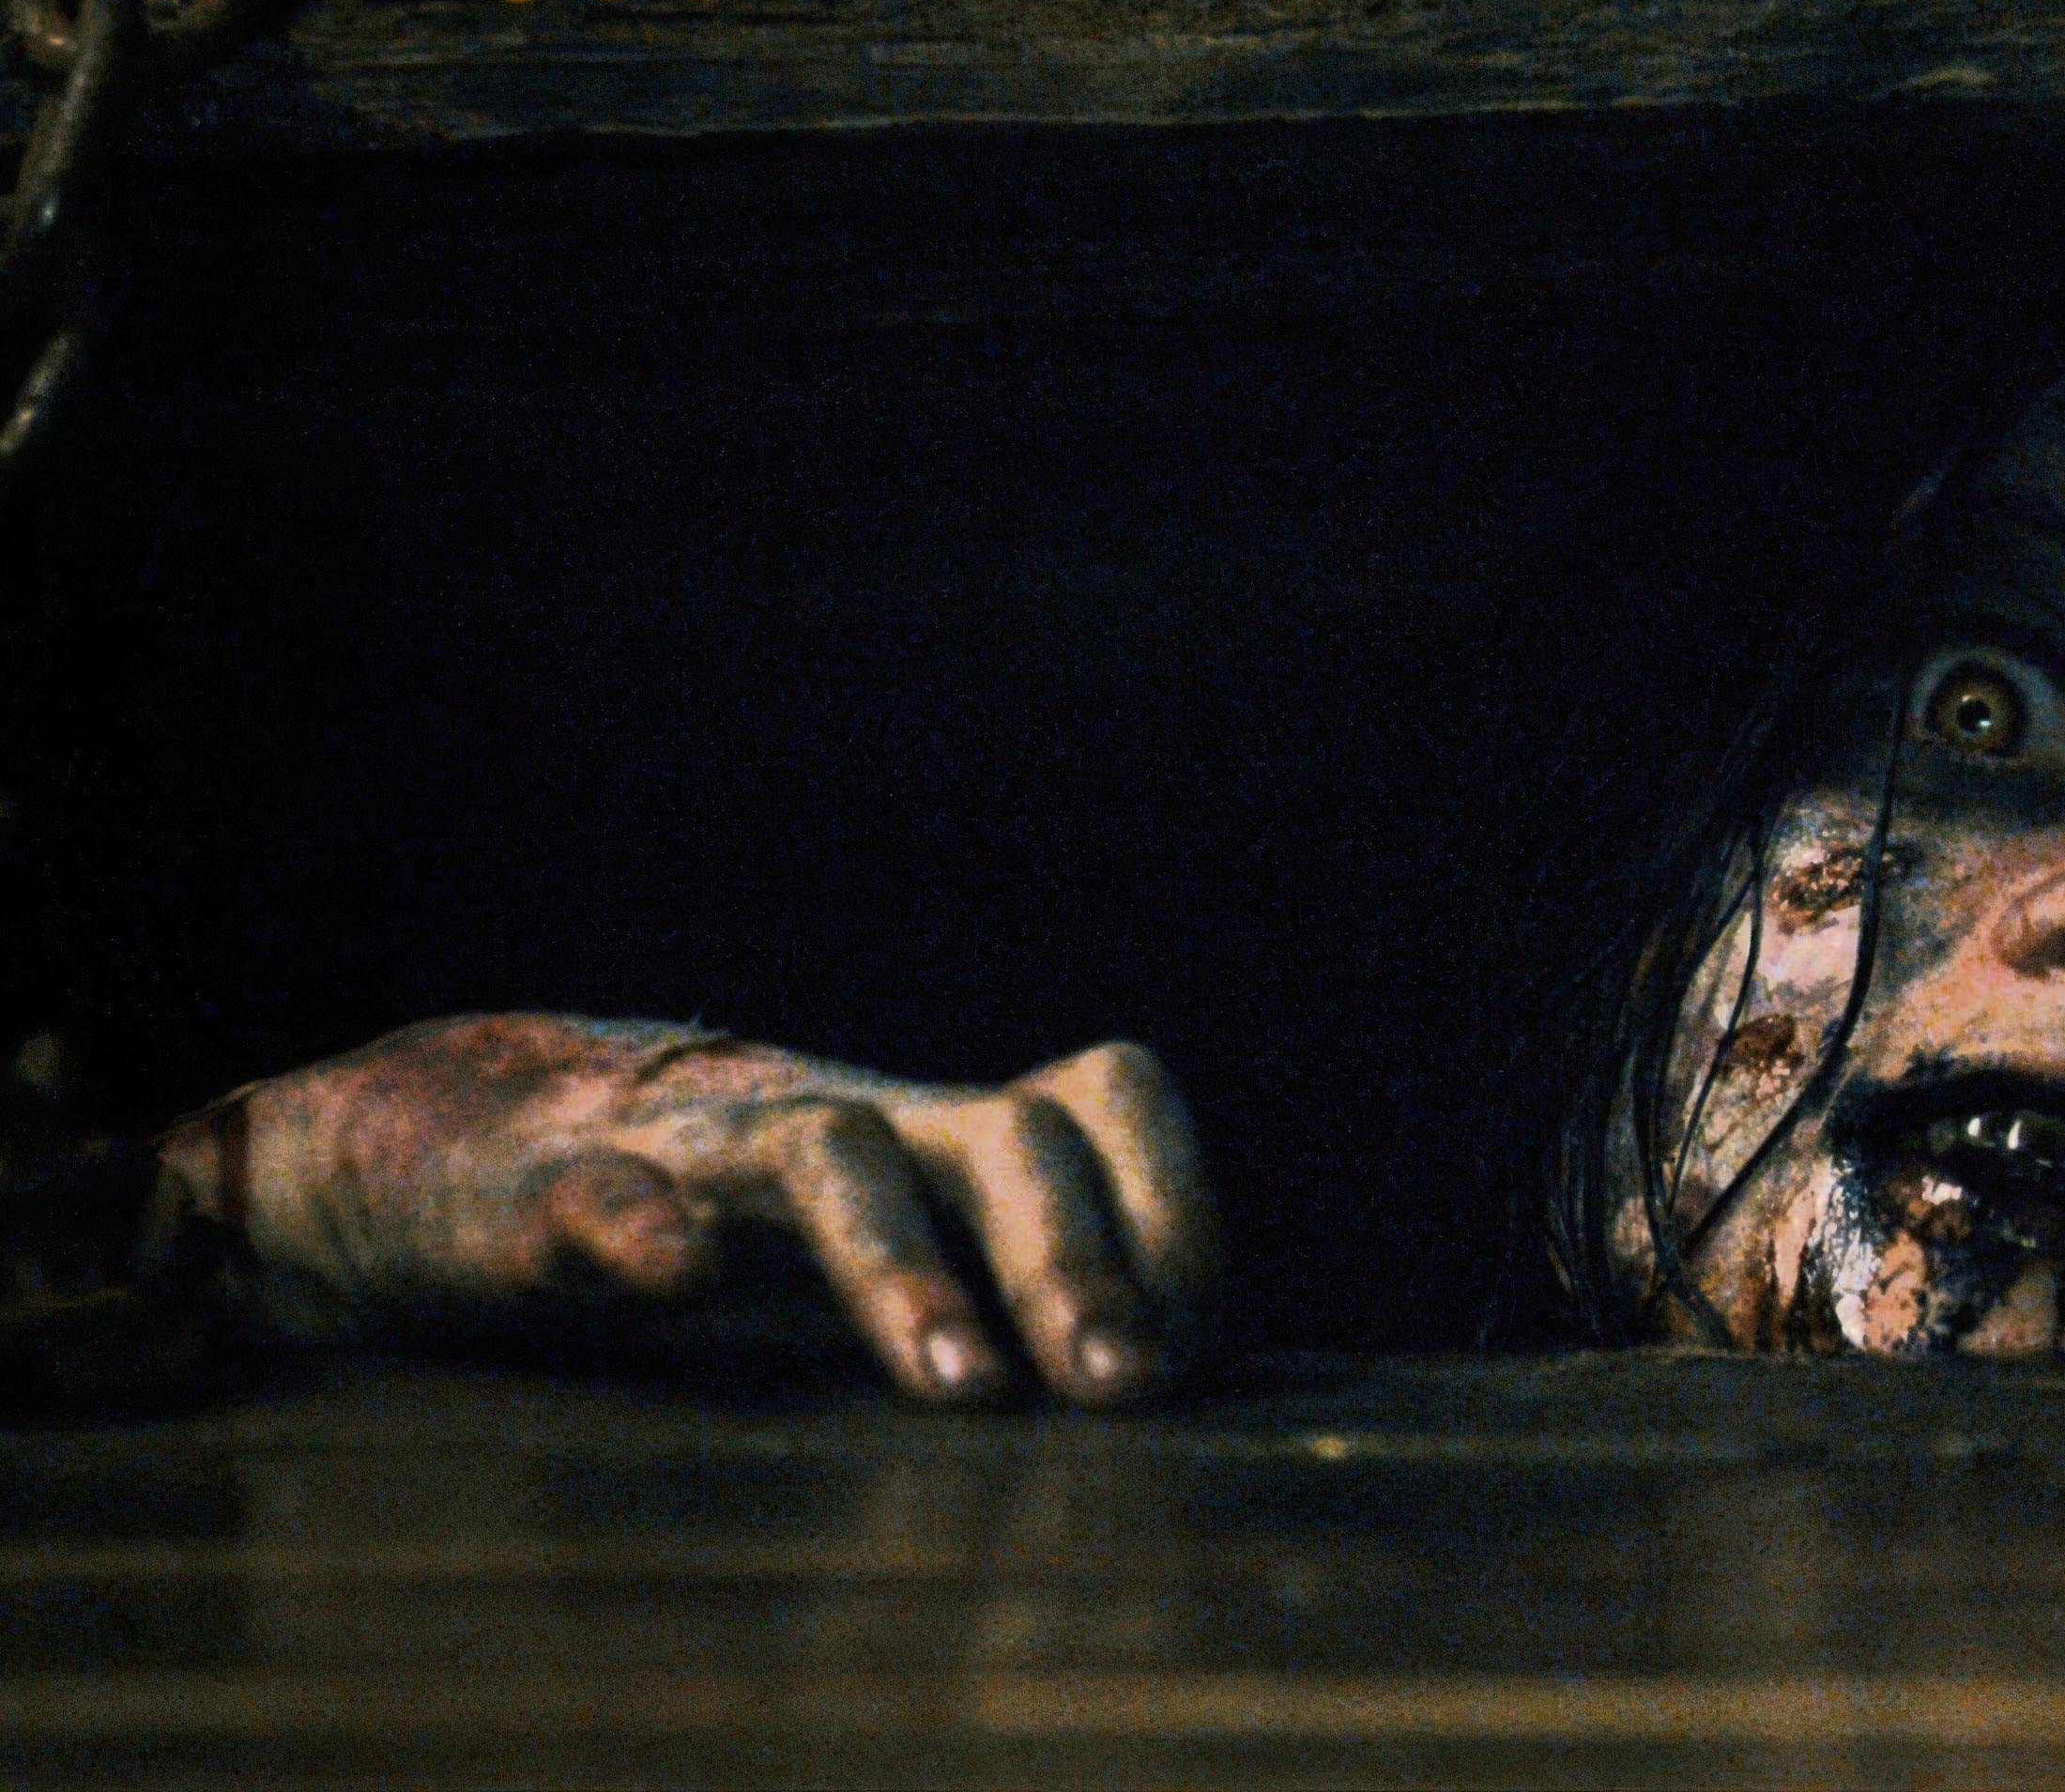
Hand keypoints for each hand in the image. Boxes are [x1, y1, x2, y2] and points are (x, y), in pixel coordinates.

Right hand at [158, 1014, 1216, 1406]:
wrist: (445, 1145)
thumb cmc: (709, 1216)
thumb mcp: (887, 1244)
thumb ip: (1014, 1292)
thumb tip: (1172, 1376)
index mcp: (933, 1135)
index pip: (1100, 1104)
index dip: (1172, 1211)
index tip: (1191, 1348)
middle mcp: (843, 1119)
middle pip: (1005, 1134)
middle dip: (1078, 1259)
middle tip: (1120, 1386)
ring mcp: (695, 1146)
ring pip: (829, 1156)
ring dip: (907, 1268)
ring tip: (961, 1388)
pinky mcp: (537, 1190)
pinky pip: (592, 1190)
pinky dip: (636, 1226)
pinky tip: (672, 1277)